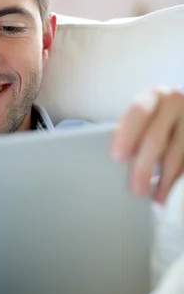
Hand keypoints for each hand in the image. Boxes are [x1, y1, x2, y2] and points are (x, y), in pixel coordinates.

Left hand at [111, 88, 183, 203]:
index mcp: (153, 96)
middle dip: (144, 167)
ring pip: (177, 154)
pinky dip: (179, 179)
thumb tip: (116, 163)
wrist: (183, 111)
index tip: (118, 158)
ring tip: (157, 198)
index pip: (138, 113)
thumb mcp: (144, 117)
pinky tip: (171, 191)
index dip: (127, 135)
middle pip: (156, 138)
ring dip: (166, 180)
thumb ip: (132, 131)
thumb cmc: (155, 120)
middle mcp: (175, 101)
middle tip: (137, 190)